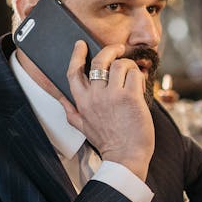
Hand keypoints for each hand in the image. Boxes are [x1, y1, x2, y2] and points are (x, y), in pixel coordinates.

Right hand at [60, 41, 154, 180]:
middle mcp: (95, 96)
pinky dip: (140, 76)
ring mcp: (112, 95)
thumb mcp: (82, 127)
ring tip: (133, 75)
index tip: (81, 44)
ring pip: (120, 65)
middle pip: (98, 61)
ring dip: (129, 66)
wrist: (126, 157)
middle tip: (117, 48)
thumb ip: (70, 111)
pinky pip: (135, 74)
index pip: (73, 72)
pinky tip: (141, 84)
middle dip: (109, 50)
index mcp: (81, 102)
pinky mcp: (130, 97)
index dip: (76, 55)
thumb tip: (60, 98)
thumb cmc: (108, 142)